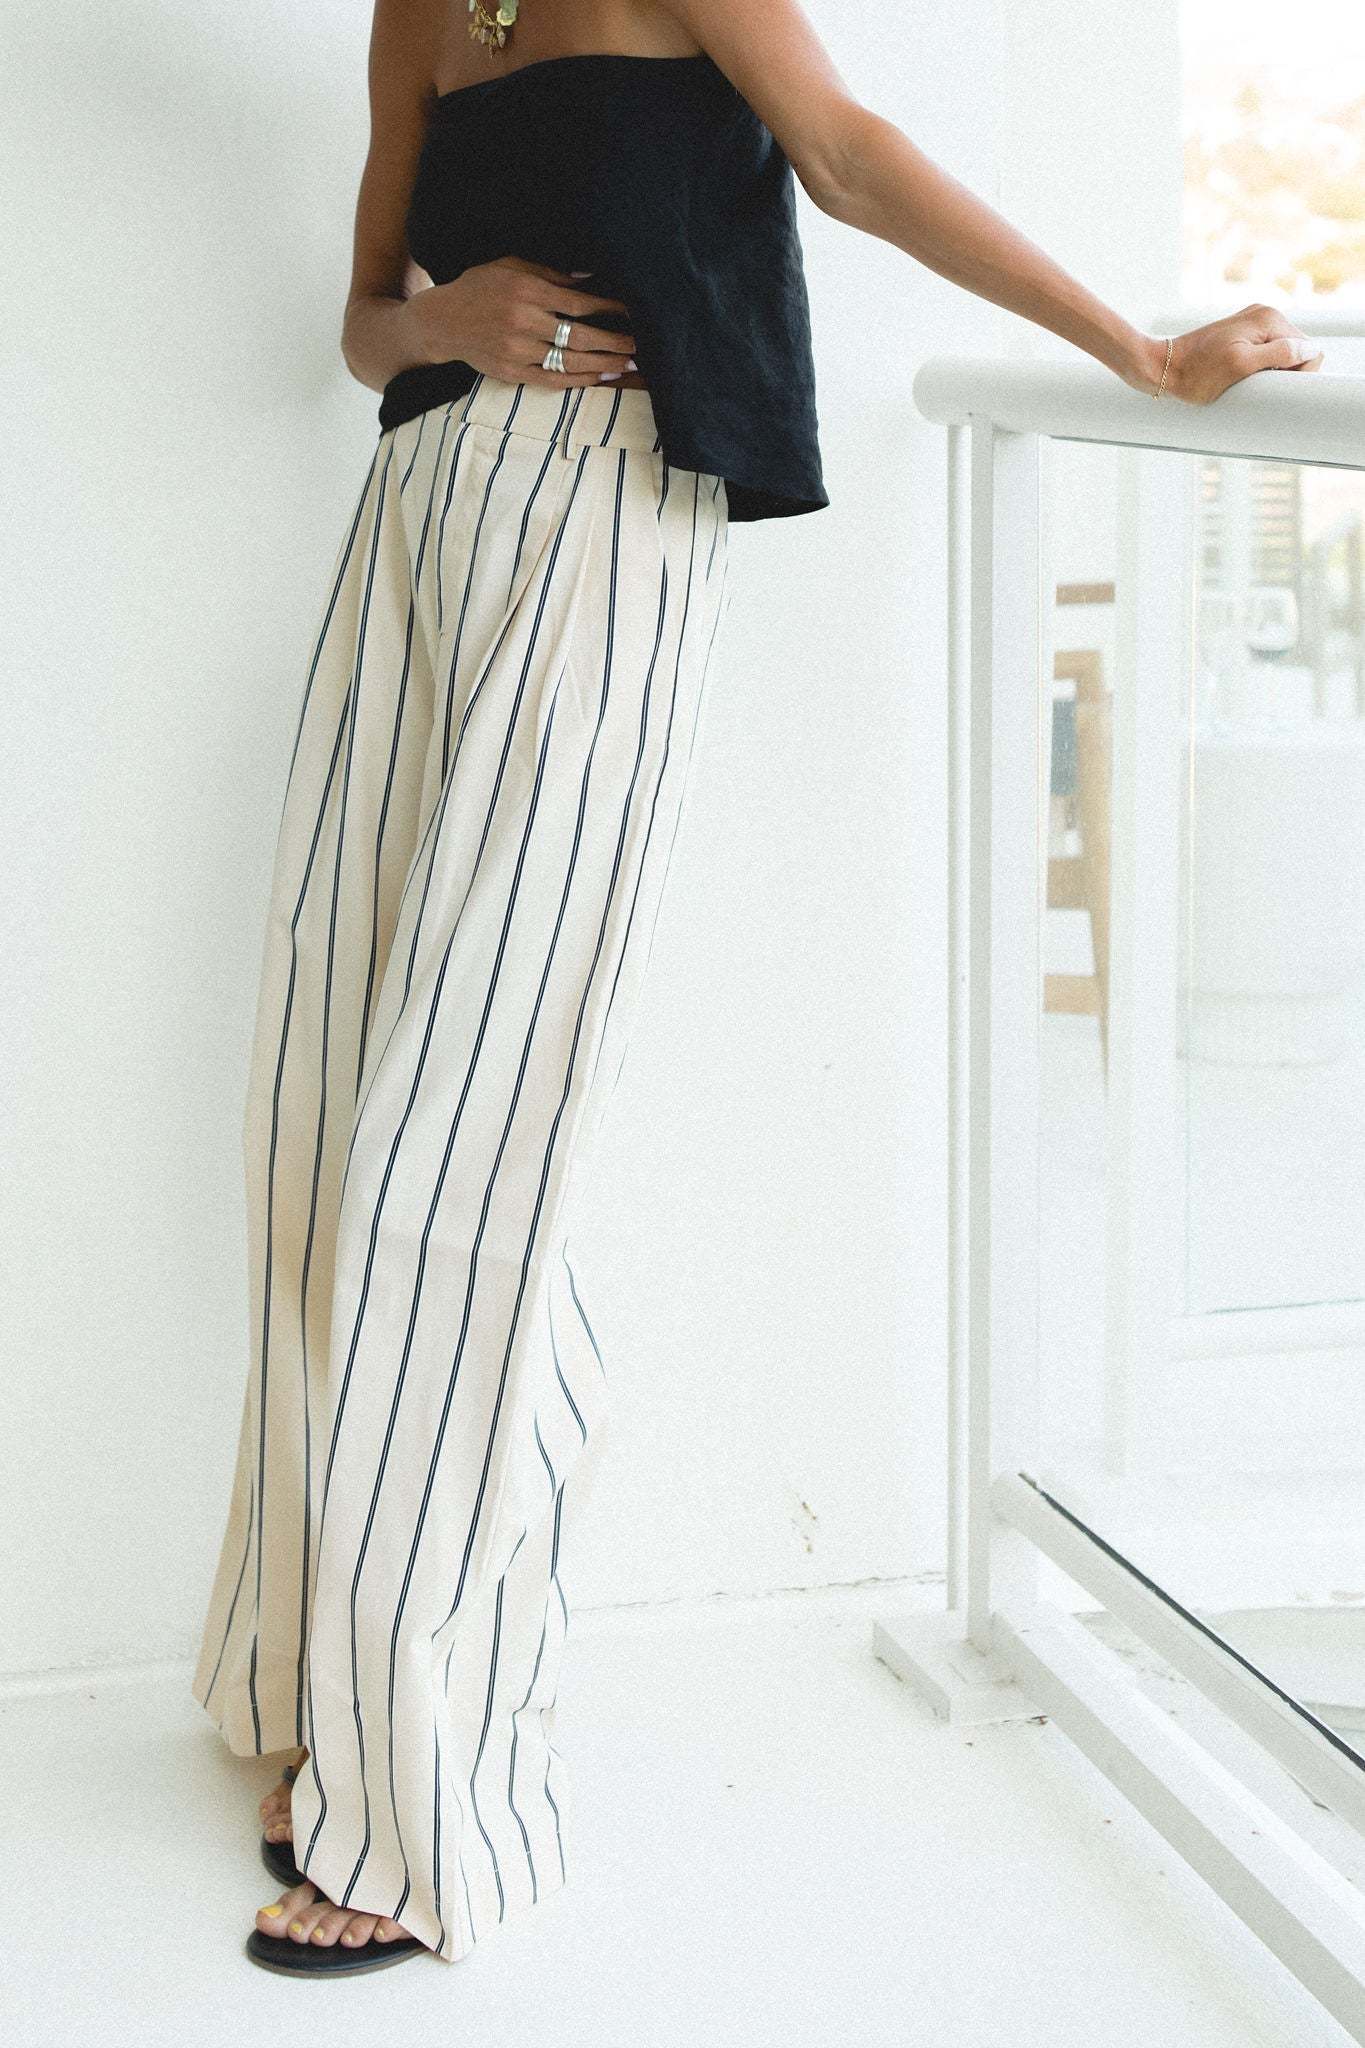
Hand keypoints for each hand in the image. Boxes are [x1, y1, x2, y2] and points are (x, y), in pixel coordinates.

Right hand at [407, 255, 639, 386]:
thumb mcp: (511, 266)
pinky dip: (579, 380)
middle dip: (614, 342)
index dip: (608, 308)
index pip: (578, 303)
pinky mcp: (513, 373)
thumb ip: (550, 274)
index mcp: (526, 292)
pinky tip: (599, 376)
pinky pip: (553, 379)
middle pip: (580, 337)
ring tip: (626, 364)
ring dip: (603, 364)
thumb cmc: (481, 287)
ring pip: (570, 362)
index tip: (631, 311)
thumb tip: (589, 279)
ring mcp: (518, 352)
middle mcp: (524, 323)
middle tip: (638, 345)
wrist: (443, 322)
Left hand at [1137, 303, 1323, 403]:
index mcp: (1269, 318)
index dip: (1299, 374)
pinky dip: (1262, 367)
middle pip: (1298, 350)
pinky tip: (1244, 377)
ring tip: (1248, 382)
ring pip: (1284, 353)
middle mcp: (1265, 315)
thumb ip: (1278, 355)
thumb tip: (1310, 351)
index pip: (1309, 349)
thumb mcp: (1239, 367)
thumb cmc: (1196, 374)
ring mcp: (1254, 323)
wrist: (1162, 368)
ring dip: (1274, 371)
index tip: (1275, 388)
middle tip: (1258, 386)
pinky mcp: (1243, 334)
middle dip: (1287, 371)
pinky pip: (1267, 352)